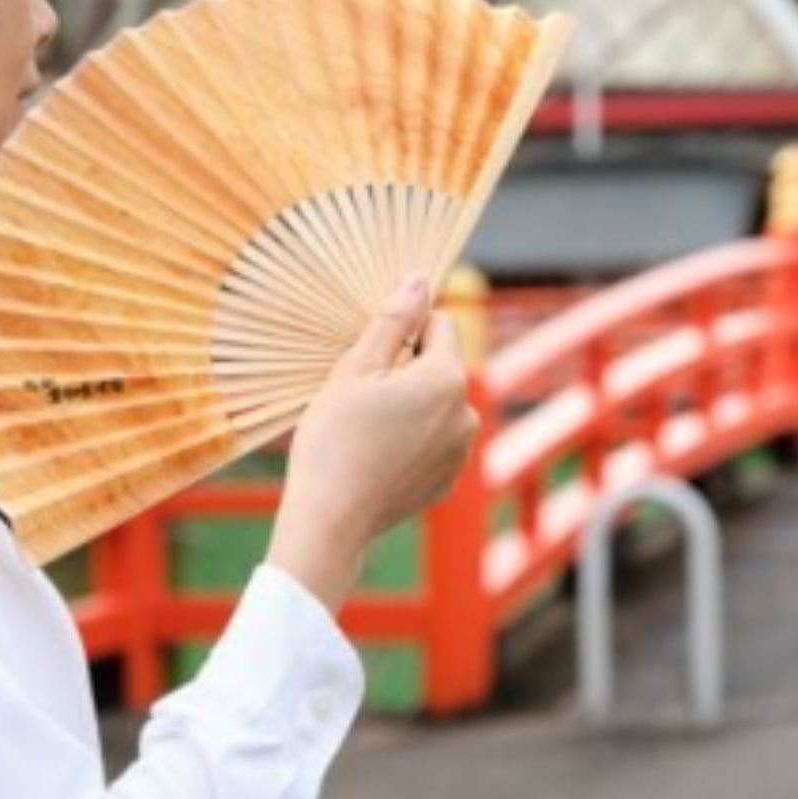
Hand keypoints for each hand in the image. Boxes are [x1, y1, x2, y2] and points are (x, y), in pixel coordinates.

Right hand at [266, 274, 479, 612]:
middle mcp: (466, 413)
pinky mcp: (446, 480)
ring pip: (434, 403)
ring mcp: (460, 452)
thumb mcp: (356, 368)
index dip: (404, 327)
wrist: (330, 518)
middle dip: (404, 367)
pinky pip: (431, 440)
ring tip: (363, 424)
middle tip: (358, 390)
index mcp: (448, 378)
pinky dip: (408, 438)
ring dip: (406, 402)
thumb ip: (392, 321)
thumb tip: (418, 280)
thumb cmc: (336, 437)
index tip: (370, 346)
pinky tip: (373, 452)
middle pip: (438, 365)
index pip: (439, 324)